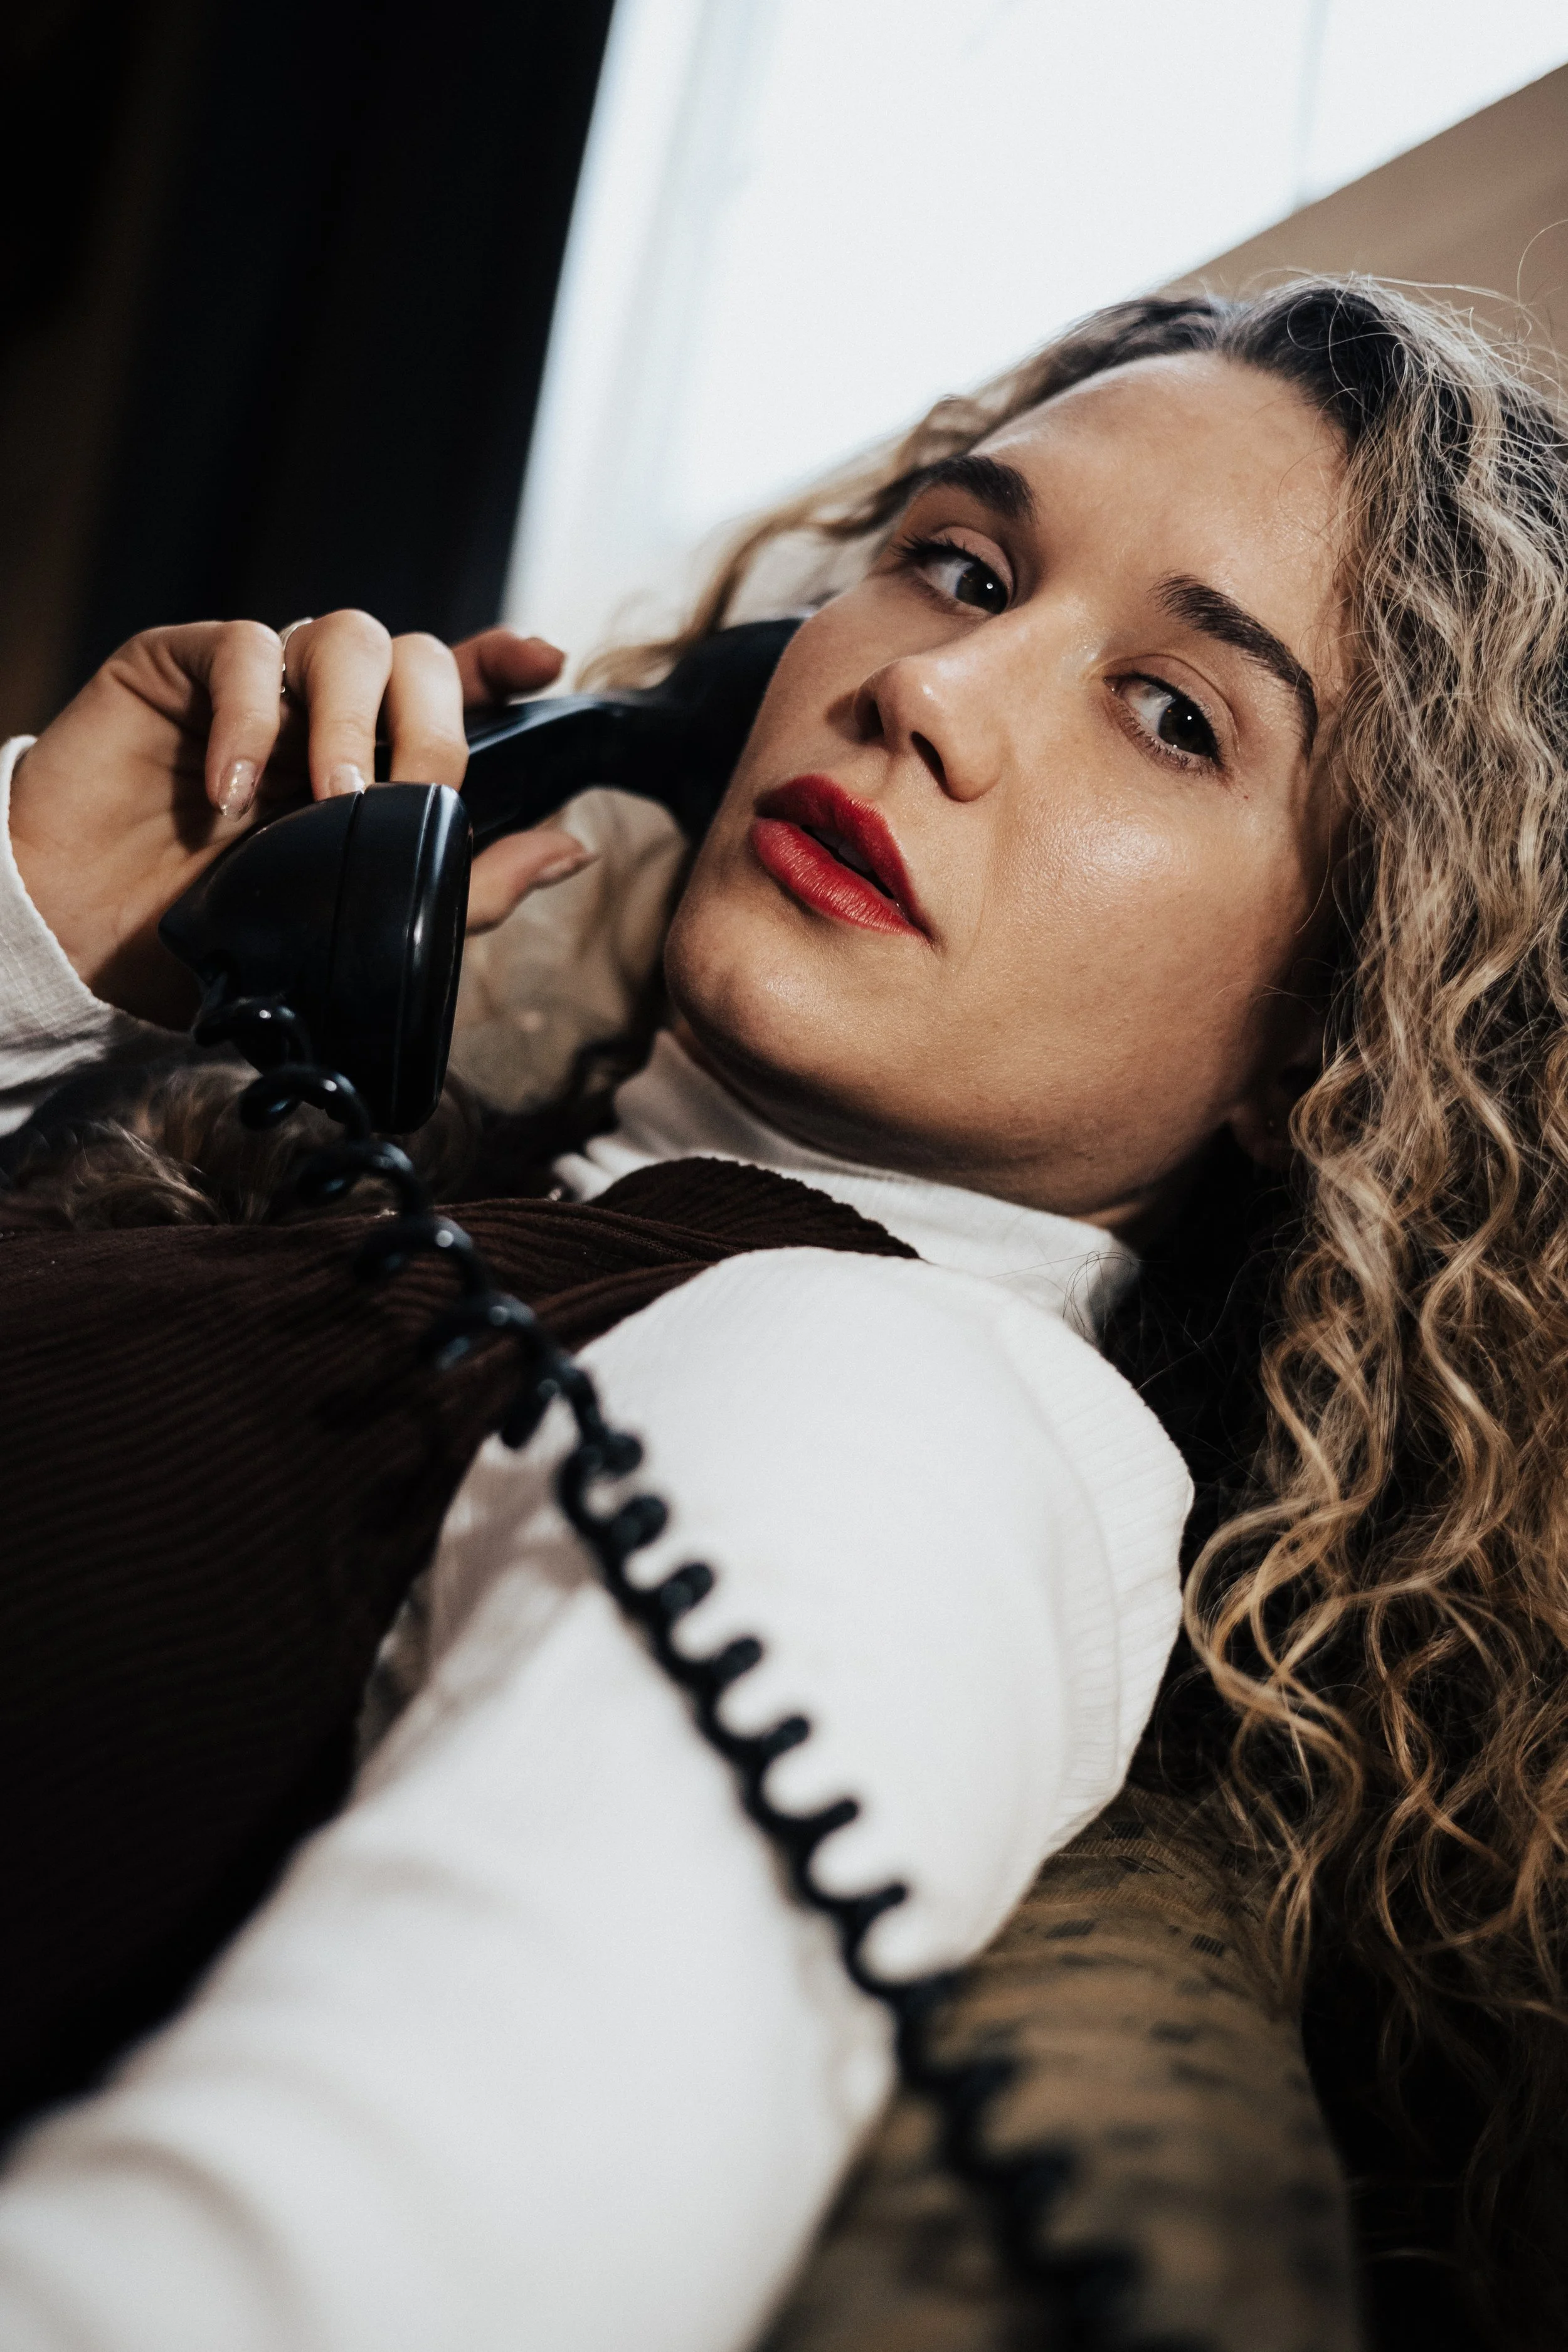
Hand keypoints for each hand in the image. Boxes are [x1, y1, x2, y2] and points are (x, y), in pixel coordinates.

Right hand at [9, 613, 586, 1026]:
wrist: (87, 944)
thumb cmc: (221, 939)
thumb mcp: (363, 928)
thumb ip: (468, 888)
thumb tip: (574, 851)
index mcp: (378, 760)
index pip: (456, 687)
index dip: (503, 662)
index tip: (544, 661)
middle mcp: (328, 709)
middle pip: (416, 657)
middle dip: (427, 727)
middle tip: (397, 803)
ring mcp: (261, 683)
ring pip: (345, 635)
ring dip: (352, 718)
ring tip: (324, 803)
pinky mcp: (185, 664)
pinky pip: (247, 649)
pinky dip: (254, 717)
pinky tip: (232, 794)